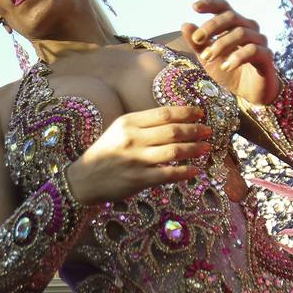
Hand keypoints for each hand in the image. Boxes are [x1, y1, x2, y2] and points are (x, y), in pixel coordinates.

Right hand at [67, 106, 210, 204]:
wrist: (83, 179)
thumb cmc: (105, 153)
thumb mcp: (119, 130)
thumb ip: (143, 125)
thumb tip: (175, 121)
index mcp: (128, 122)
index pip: (164, 114)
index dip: (186, 112)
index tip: (200, 113)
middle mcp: (133, 138)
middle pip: (173, 131)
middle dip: (195, 130)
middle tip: (208, 131)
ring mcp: (136, 160)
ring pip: (174, 151)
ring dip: (194, 149)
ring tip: (206, 148)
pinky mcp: (138, 179)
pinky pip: (168, 175)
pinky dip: (185, 172)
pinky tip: (195, 170)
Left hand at [182, 0, 279, 104]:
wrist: (248, 92)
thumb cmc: (228, 70)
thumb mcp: (207, 58)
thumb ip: (197, 43)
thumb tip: (185, 25)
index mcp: (234, 25)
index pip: (224, 7)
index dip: (210, 4)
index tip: (194, 7)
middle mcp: (249, 28)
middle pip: (231, 16)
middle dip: (211, 27)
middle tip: (197, 40)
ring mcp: (259, 41)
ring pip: (241, 33)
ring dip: (221, 44)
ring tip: (207, 58)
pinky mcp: (266, 56)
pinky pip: (253, 50)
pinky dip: (237, 57)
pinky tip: (225, 67)